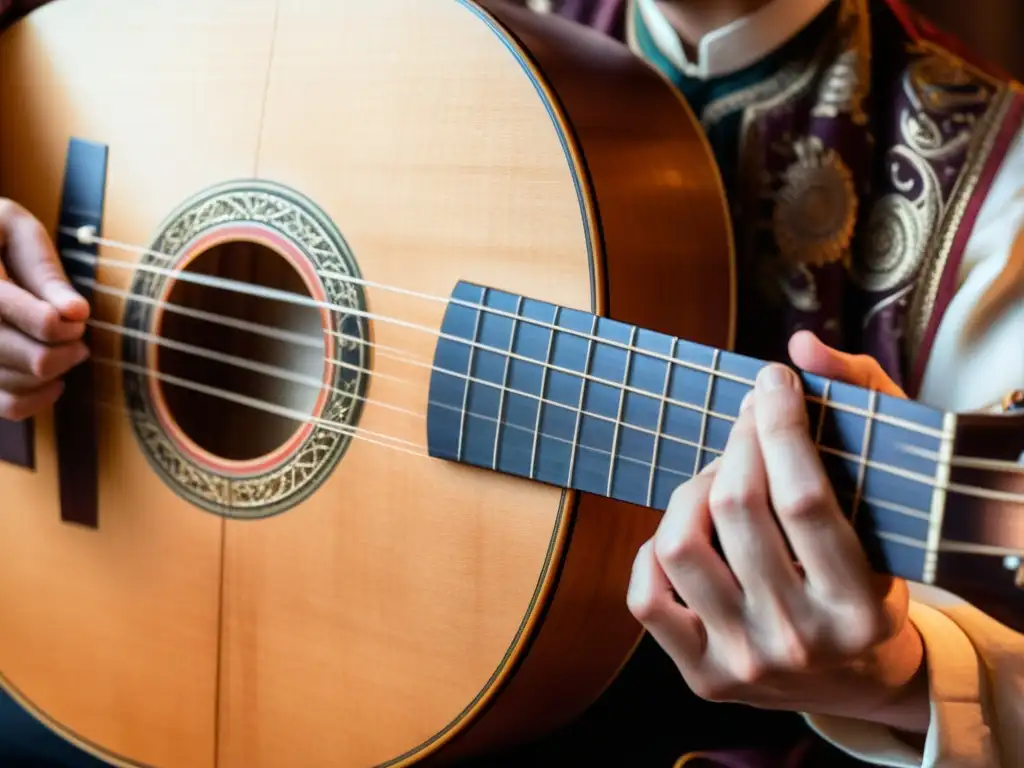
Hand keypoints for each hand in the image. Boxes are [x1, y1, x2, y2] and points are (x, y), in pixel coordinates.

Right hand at [0, 198, 89, 420]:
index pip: (33, 320)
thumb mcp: (13, 228)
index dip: (63, 324)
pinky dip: (37, 399)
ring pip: (20, 384)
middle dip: (67, 349)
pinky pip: (6, 407)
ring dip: (56, 371)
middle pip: (33, 358)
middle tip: (76, 333)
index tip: (77, 316)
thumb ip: (43, 268)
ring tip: (68, 348)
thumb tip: (76, 313)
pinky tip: (54, 381)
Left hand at [626, 332, 929, 732]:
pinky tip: (687, 532)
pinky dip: (654, 550)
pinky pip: (645, 596)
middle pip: (738, 509)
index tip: (772, 381)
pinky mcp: (701, 676)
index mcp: (860, 607)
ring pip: (681, 544)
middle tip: (749, 419)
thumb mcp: (891, 511)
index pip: (804, 498)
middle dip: (739, 441)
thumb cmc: (871, 579)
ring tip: (720, 479)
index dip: (779, 424)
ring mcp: (745, 663)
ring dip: (695, 488)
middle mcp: (799, 641)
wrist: (853, 680)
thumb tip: (800, 346)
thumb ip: (865, 411)